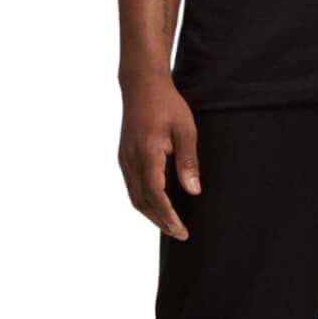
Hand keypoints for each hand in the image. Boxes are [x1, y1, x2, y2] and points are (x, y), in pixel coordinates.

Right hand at [118, 72, 200, 239]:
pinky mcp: (124, 156)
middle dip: (161, 222)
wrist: (141, 85)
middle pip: (143, 202)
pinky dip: (144, 202)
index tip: (182, 231)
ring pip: (135, 197)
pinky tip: (157, 205)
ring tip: (170, 225)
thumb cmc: (167, 104)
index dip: (168, 217)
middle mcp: (131, 160)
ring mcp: (125, 159)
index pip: (156, 196)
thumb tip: (193, 191)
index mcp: (147, 155)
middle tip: (180, 234)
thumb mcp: (185, 130)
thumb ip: (188, 162)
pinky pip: (132, 186)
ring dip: (151, 214)